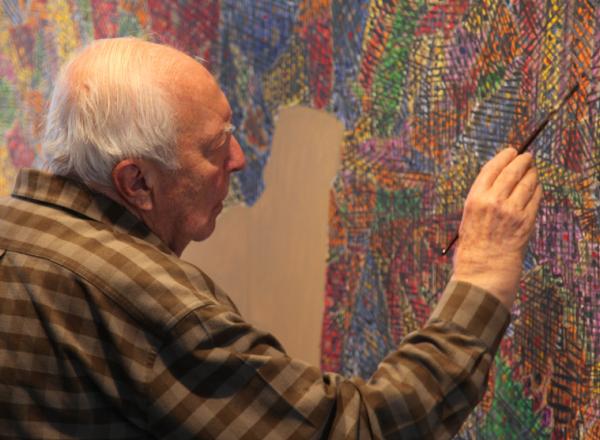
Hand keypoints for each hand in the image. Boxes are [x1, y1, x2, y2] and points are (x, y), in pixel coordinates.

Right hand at [451, 147, 542, 308]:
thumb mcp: (470, 216)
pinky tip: (535, 189)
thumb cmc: (474, 246)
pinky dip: (537, 190)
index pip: (493, 167)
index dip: (505, 156)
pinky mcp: (526, 221)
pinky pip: (536, 197)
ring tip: (532, 172)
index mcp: (475, 198)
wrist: (483, 271)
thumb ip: (484, 197)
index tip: (512, 151)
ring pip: (528, 182)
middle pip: (513, 170)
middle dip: (523, 160)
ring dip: (532, 174)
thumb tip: (503, 177)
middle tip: (528, 157)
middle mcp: (493, 201)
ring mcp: (511, 211)